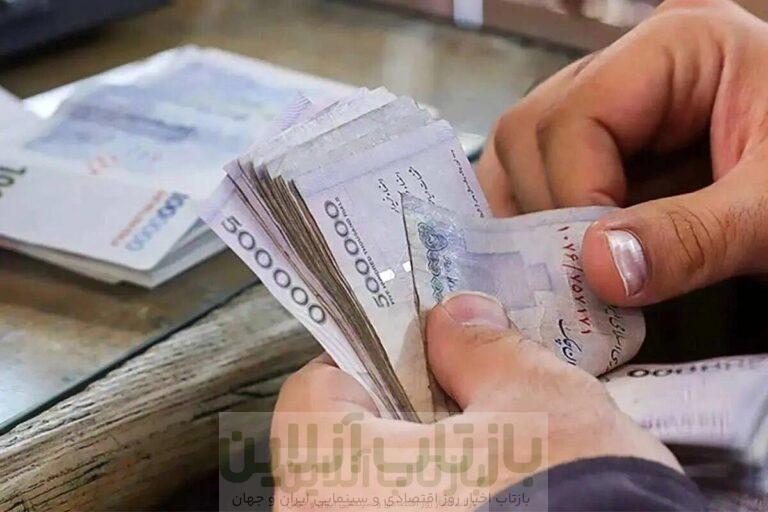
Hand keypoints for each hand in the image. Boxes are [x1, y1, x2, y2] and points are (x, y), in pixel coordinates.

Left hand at [271, 294, 678, 507]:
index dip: (373, 360)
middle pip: (344, 446)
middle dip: (406, 414)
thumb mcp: (537, 402)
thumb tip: (455, 318)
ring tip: (490, 454)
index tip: (418, 353)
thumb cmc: (572, 501)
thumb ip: (481, 349)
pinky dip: (439, 504)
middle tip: (466, 398)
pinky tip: (496, 499)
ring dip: (426, 466)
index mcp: (331, 476)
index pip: (317, 389)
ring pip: (375, 493)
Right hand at [477, 0, 767, 306]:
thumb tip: (598, 270)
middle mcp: (627, 67)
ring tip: (579, 268)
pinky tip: (573, 256)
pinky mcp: (600, 149)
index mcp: (677, 45)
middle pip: (530, 132)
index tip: (597, 263)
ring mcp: (607, 108)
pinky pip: (535, 180)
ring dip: (534, 222)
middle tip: (587, 271)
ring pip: (518, 157)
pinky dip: (541, 225)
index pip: (576, 115)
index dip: (575, 193)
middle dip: (548, 211)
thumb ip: (694, 237)